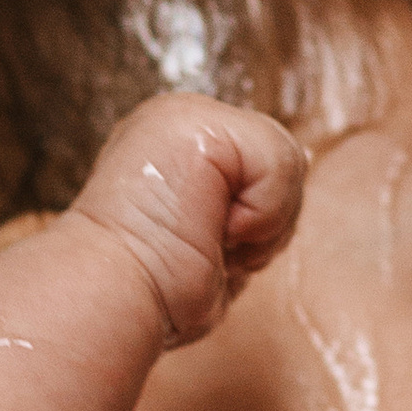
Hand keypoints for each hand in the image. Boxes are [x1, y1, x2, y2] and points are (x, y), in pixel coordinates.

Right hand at [72, 93, 306, 344]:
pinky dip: (260, 213)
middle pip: (287, 165)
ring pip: (290, 161)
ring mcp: (189, 115)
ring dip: (262, 225)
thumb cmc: (151, 290)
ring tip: (206, 239)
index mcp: (180, 145)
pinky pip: (280, 163)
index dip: (258, 224)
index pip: (268, 172)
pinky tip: (210, 227)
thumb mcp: (212, 242)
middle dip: (266, 225)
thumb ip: (251, 202)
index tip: (205, 249)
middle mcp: (184, 120)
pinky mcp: (203, 123)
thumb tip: (304, 163)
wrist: (106, 296)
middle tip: (208, 247)